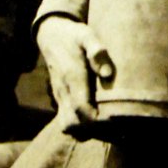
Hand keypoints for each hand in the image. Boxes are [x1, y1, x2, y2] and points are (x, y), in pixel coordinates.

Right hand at [37, 15, 113, 135]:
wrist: (52, 36)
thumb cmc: (74, 35)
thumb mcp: (87, 35)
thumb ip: (97, 51)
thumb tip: (108, 73)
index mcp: (72, 77)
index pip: (82, 109)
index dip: (98, 120)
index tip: (115, 119)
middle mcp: (64, 91)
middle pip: (73, 125)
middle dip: (93, 130)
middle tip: (114, 125)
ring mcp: (60, 97)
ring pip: (68, 127)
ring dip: (86, 131)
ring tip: (107, 125)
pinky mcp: (60, 100)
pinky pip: (65, 122)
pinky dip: (80, 127)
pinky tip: (97, 120)